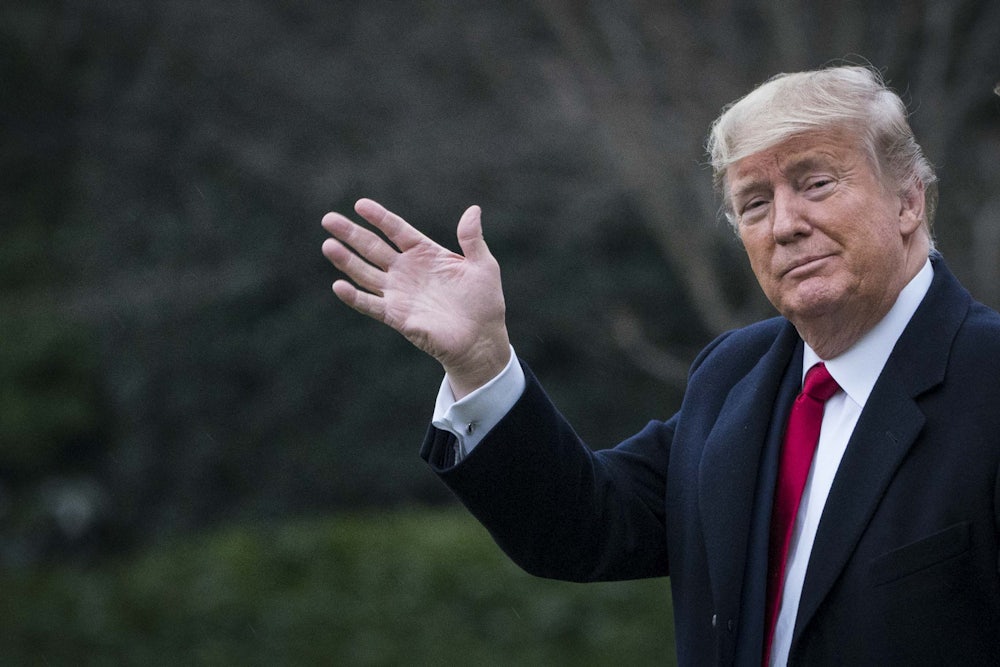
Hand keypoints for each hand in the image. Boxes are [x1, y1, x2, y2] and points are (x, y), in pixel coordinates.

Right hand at [321, 199, 510, 398]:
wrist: (481, 340)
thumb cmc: (484, 302)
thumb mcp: (483, 265)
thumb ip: (472, 238)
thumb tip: (473, 209)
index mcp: (425, 253)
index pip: (396, 230)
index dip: (379, 217)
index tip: (360, 204)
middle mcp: (407, 271)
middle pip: (373, 248)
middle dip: (351, 234)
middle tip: (328, 219)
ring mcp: (399, 293)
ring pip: (366, 273)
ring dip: (346, 260)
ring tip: (328, 245)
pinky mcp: (397, 316)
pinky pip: (371, 305)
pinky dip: (354, 297)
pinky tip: (338, 286)